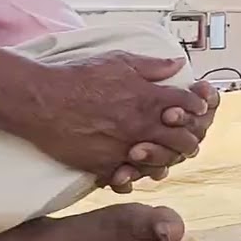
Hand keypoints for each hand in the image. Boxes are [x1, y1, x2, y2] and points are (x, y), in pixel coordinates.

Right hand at [16, 51, 208, 183]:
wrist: (42, 101)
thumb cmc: (79, 77)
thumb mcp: (119, 62)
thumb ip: (152, 66)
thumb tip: (177, 64)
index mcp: (148, 98)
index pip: (188, 105)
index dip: (196, 107)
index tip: (198, 110)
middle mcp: (141, 124)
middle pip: (182, 139)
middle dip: (189, 140)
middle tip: (189, 141)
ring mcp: (124, 147)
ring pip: (160, 163)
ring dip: (166, 162)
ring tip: (166, 161)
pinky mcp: (104, 165)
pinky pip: (127, 178)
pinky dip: (133, 177)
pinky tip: (135, 175)